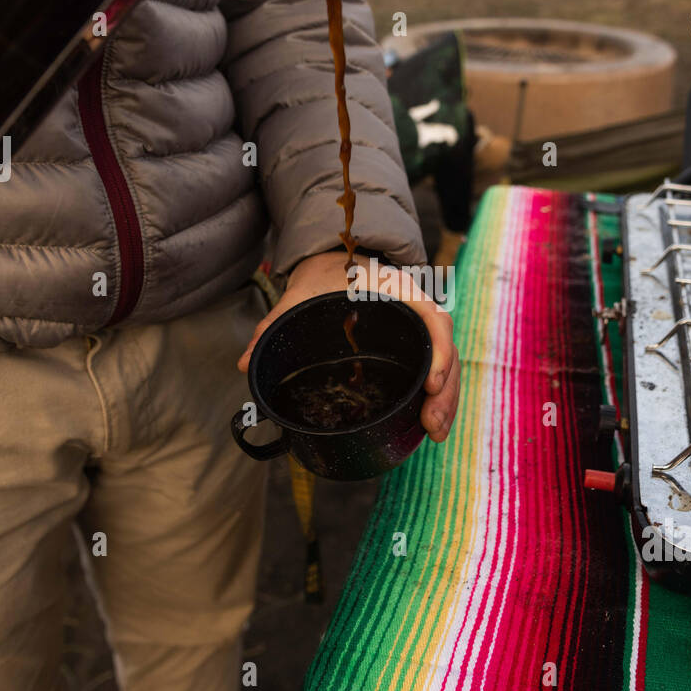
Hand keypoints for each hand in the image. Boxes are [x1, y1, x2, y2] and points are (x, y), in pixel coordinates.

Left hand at [238, 251, 459, 442]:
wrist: (337, 257)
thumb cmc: (325, 273)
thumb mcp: (300, 294)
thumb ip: (274, 324)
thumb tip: (244, 363)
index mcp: (399, 290)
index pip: (433, 319)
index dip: (438, 351)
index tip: (429, 383)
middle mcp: (417, 311)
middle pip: (445, 351)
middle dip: (444, 391)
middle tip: (431, 424)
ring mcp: (419, 330)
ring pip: (445, 366)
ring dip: (445, 400)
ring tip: (434, 433)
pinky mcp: (414, 348)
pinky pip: (435, 372)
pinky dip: (436, 397)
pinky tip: (430, 425)